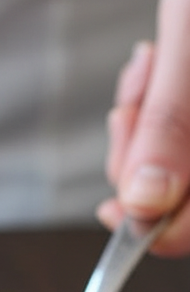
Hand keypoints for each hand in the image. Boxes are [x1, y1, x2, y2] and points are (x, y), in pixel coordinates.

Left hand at [98, 0, 189, 256]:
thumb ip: (172, 122)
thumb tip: (143, 204)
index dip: (147, 228)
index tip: (109, 205)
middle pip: (183, 200)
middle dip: (142, 158)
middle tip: (134, 100)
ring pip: (178, 167)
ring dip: (148, 124)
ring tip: (153, 64)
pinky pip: (182, 135)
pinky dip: (161, 105)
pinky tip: (160, 63)